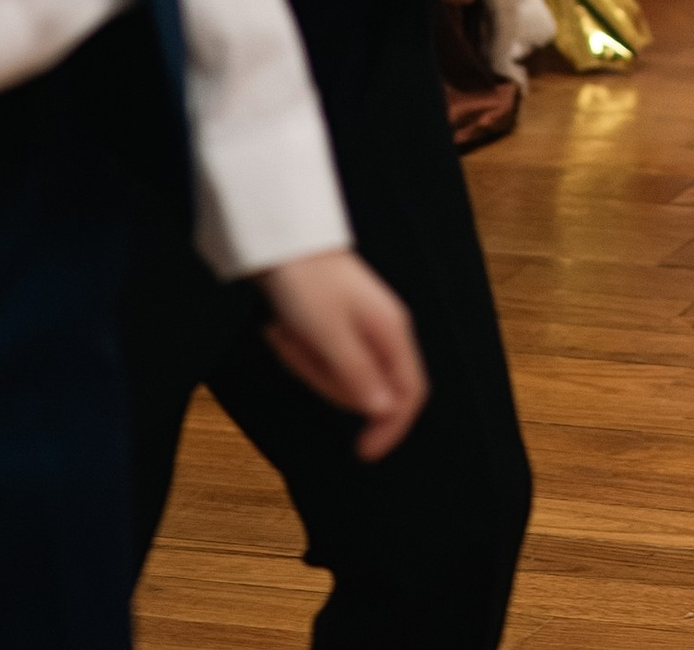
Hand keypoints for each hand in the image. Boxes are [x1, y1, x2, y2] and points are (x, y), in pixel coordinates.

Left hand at [258, 252, 427, 461]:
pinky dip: (301, 354)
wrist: (283, 241)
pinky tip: (285, 330)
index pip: (410, 393)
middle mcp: (383, 332)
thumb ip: (359, 374)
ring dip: (308, 366)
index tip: (363, 452)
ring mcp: (359, 330)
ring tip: (286, 334)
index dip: (392, 428)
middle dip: (327, 383)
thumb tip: (384, 412)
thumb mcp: (330, 334)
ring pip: (341, 377)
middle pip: (369, 389)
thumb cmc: (309, 284)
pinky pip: (324, 361)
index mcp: (391, 332)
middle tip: (298, 355)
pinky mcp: (336, 327)